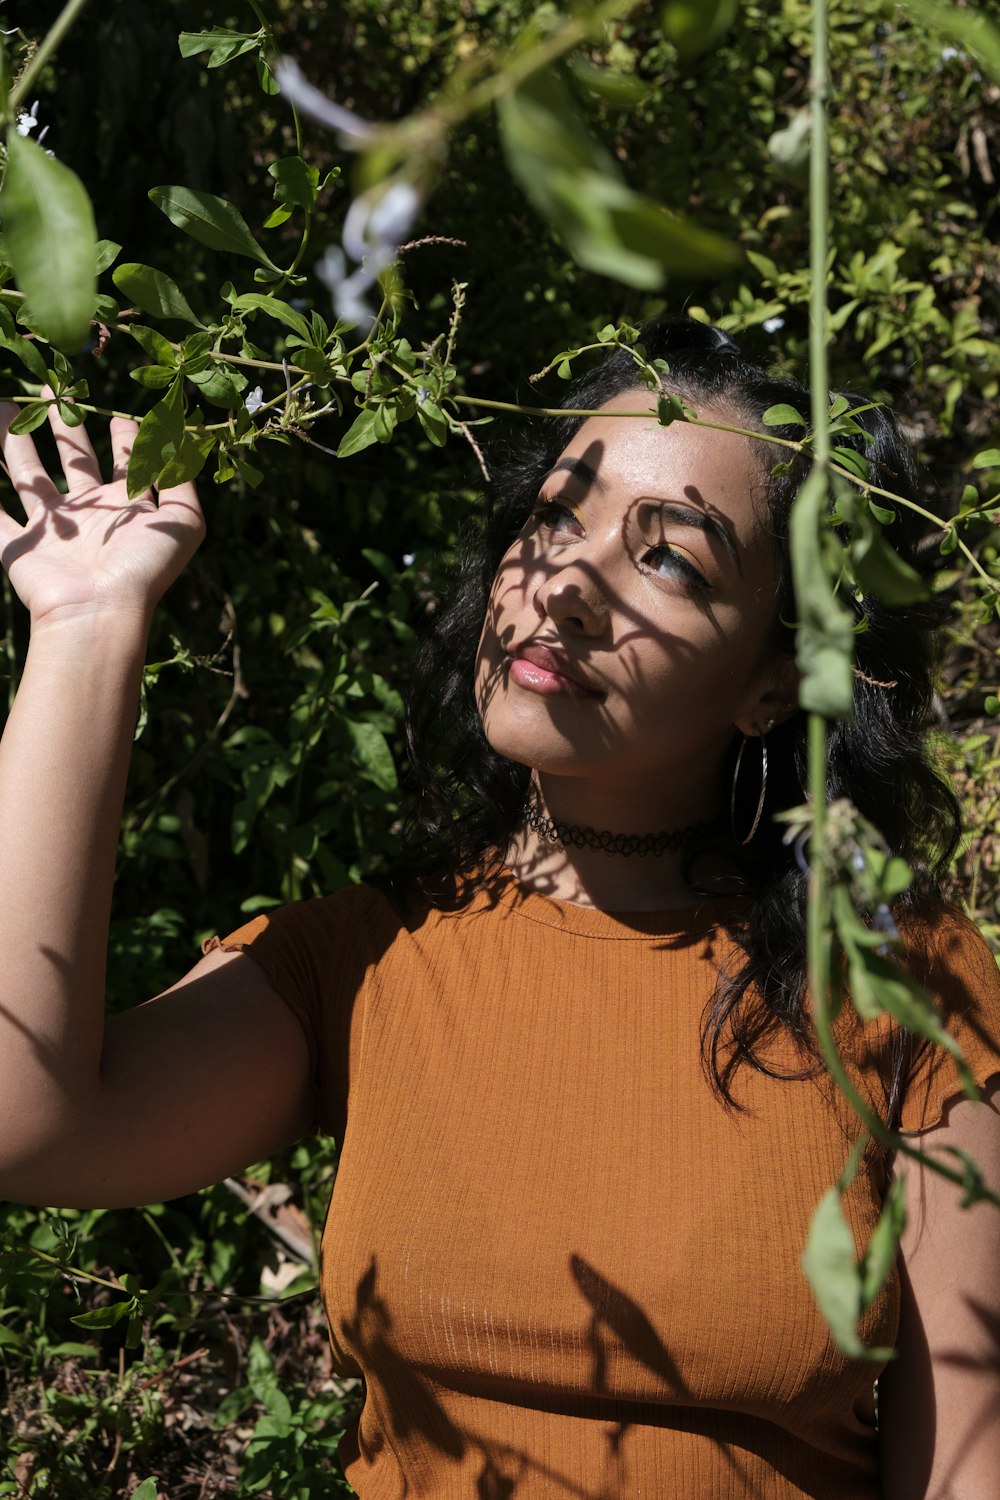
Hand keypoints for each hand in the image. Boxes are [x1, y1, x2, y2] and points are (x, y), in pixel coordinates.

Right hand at [0, 397, 204, 627]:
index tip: (118, 416)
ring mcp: (52, 530)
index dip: (125, 440)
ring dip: (13, 441)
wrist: (99, 610)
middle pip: (71, 460)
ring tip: (4, 407)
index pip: (124, 464)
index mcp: (124, 507)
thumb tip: (181, 441)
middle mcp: (88, 515)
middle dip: (61, 427)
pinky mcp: (20, 545)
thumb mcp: (183, 522)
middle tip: (49, 391)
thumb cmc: (143, 567)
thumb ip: (182, 481)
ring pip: (27, 475)